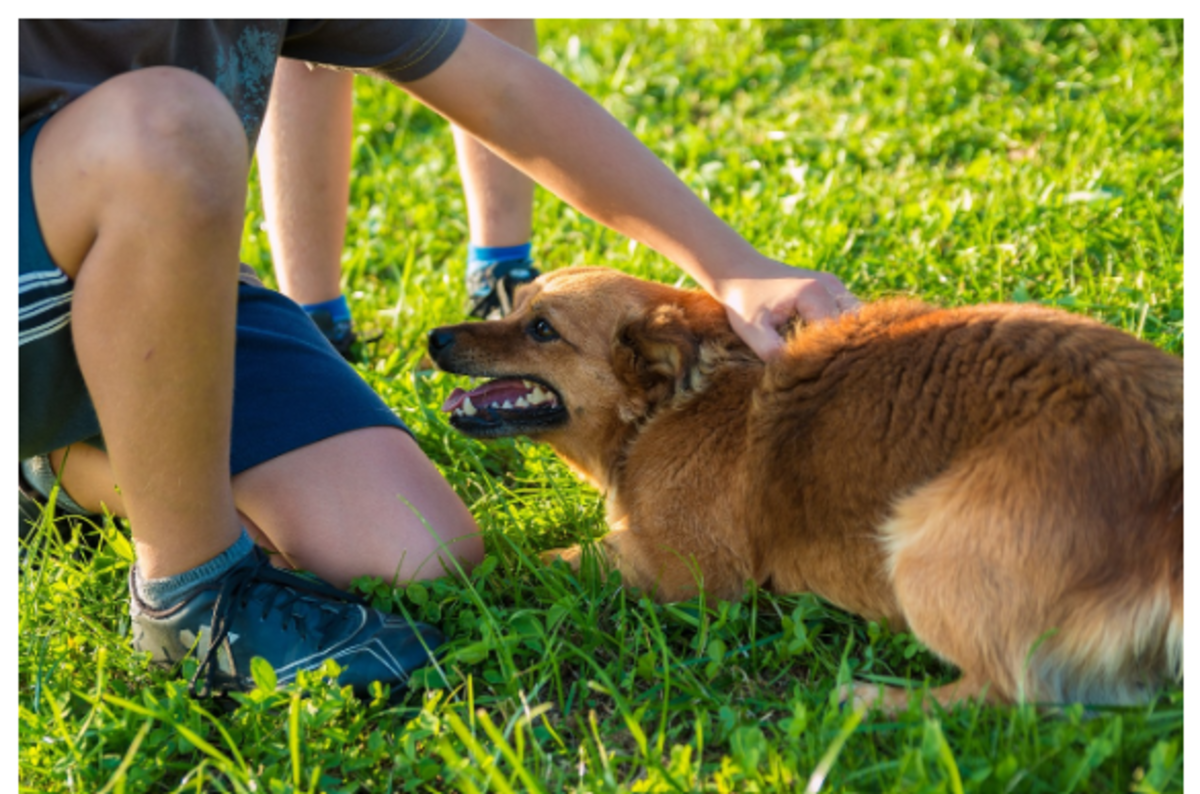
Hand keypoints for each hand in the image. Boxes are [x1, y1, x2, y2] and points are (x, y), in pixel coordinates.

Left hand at [712, 259, 859, 359]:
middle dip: (843, 350)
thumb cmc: (743, 302)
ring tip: (827, 359)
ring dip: (844, 339)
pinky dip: (841, 329)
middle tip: (829, 373)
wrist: (739, 270)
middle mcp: (830, 286)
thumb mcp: (752, 330)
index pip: (837, 335)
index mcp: (814, 294)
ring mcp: (834, 284)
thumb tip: (796, 373)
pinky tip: (824, 344)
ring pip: (856, 319)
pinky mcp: (831, 287)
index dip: (830, 358)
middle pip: (855, 327)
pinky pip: (847, 312)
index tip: (818, 375)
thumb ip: (772, 351)